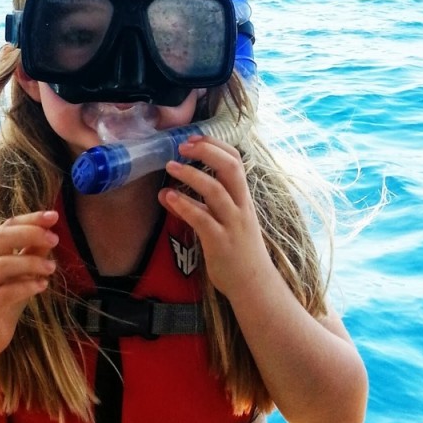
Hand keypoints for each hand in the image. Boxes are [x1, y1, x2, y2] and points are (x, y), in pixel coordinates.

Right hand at [0, 209, 58, 359]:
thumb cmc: (2, 299)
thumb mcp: (21, 274)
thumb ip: (32, 253)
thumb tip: (50, 231)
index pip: (6, 226)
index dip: (29, 219)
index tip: (53, 215)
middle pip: (0, 239)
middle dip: (30, 234)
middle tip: (55, 239)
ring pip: (1, 265)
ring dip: (30, 263)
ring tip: (52, 268)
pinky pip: (2, 293)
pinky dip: (24, 287)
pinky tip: (42, 286)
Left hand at [159, 137, 268, 299]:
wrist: (253, 285)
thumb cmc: (237, 251)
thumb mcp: (223, 222)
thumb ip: (198, 206)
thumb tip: (168, 192)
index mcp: (243, 198)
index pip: (236, 161)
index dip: (216, 145)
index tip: (194, 138)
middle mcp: (240, 206)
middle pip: (231, 168)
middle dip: (207, 151)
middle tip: (182, 145)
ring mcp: (232, 224)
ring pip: (216, 191)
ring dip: (191, 175)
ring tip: (170, 166)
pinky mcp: (221, 242)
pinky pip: (203, 219)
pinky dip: (185, 206)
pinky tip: (168, 198)